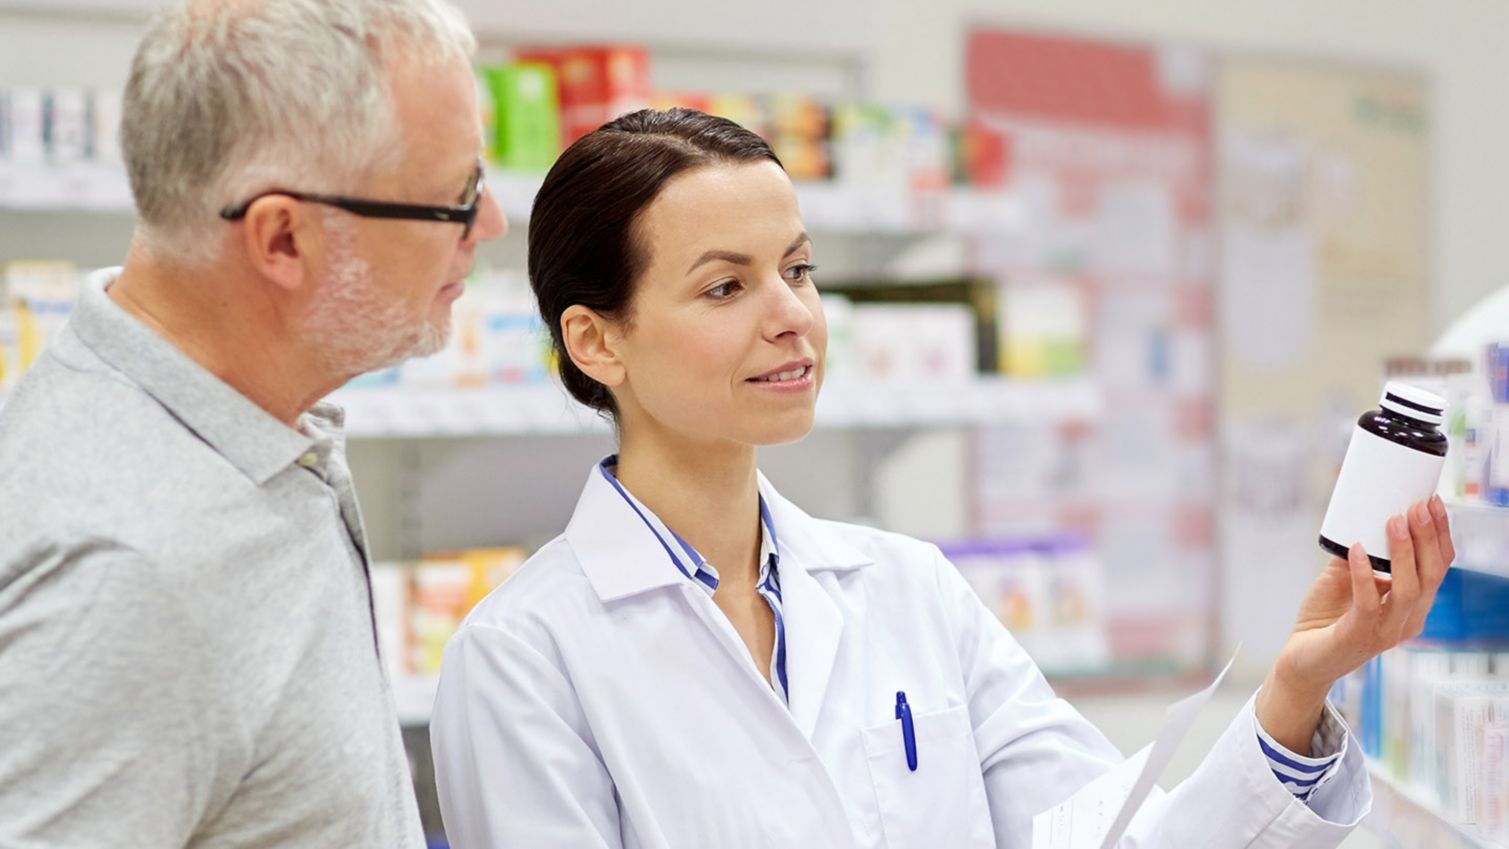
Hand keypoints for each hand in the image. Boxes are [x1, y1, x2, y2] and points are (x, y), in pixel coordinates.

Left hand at [1256, 495, 1454, 752]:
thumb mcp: (1344, 578)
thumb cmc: (1327, 618)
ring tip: (1394, 521)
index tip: (1433, 502)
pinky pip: (1369, 604)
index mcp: (1412, 605)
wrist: (1302, 659)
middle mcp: (1407, 619)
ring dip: (1403, 552)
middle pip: (1431, 575)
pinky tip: (1357, 549)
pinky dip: (1364, 574)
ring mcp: (1386, 631)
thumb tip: (1358, 519)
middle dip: (1427, 537)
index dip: (1440, 535)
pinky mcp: (1358, 636)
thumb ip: (1357, 555)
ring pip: (1409, 590)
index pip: (1438, 568)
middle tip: (1417, 506)